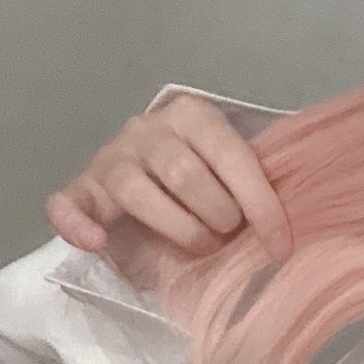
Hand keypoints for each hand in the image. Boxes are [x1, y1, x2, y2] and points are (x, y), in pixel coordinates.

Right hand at [45, 93, 291, 286]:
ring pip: (136, 191)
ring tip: (198, 247)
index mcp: (192, 116)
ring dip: (175, 228)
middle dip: (215, 216)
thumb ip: (257, 185)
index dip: (259, 204)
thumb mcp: (235, 175)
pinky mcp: (80, 189)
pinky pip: (68, 204)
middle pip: (182, 172)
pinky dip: (78, 224)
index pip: (230, 154)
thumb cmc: (206, 186)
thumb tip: (296, 225)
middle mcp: (147, 129)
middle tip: (228, 238)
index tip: (280, 244)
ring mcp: (110, 157)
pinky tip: (96, 243)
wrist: (151, 183)